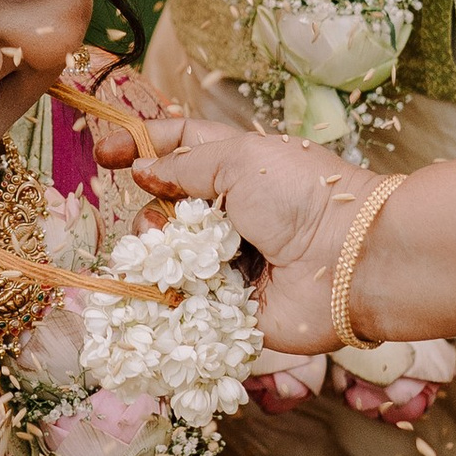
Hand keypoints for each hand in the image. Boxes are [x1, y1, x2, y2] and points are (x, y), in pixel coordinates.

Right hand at [113, 115, 379, 358]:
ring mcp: (226, 263)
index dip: (139, 146)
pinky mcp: (226, 308)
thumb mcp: (239, 159)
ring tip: (176, 256)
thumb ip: (183, 164)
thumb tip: (142, 169)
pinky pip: (180, 303)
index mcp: (235, 167)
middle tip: (162, 219)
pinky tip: (167, 291)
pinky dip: (166, 297)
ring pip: (165, 257)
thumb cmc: (305, 198)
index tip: (103, 153)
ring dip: (158, 254)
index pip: (177, 149)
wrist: (352, 263)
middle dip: (150, 211)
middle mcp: (228, 215)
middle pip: (163, 208)